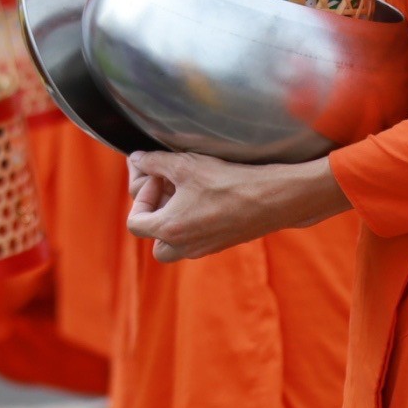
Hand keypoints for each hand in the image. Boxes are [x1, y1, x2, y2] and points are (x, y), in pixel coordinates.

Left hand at [125, 152, 350, 263]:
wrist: (273, 198)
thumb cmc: (227, 182)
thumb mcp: (183, 164)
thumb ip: (153, 162)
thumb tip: (137, 159)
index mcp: (170, 230)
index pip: (135, 223)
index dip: (141, 198)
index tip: (158, 179)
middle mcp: (185, 246)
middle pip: (154, 242)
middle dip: (154, 217)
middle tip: (168, 193)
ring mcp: (205, 248)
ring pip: (175, 245)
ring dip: (173, 223)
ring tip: (184, 196)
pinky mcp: (222, 244)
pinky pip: (196, 241)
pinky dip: (192, 224)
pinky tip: (204, 199)